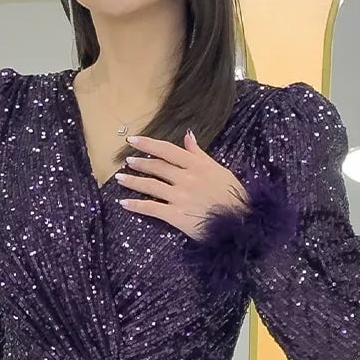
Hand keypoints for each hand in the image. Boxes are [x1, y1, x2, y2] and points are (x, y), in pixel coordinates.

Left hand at [115, 130, 249, 238]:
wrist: (240, 223)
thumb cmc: (232, 196)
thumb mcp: (219, 170)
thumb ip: (200, 154)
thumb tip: (188, 136)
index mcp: (196, 165)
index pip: (167, 150)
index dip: (148, 144)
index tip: (133, 141)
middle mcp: (186, 178)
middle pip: (156, 167)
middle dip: (139, 163)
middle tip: (127, 161)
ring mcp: (180, 197)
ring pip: (150, 186)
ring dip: (133, 181)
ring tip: (120, 178)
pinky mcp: (176, 216)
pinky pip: (152, 208)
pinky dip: (136, 205)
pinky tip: (124, 203)